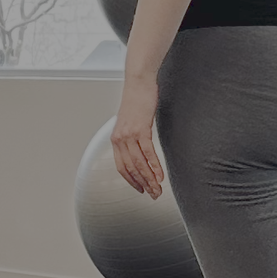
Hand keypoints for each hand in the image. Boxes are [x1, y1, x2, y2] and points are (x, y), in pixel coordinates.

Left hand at [112, 77, 165, 200]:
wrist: (138, 82)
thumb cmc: (136, 100)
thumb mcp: (130, 122)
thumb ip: (132, 136)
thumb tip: (139, 147)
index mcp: (116, 139)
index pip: (122, 167)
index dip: (131, 181)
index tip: (140, 189)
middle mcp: (120, 138)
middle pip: (131, 168)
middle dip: (143, 184)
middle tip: (153, 194)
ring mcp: (130, 134)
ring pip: (139, 163)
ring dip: (149, 179)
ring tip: (158, 189)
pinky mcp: (141, 129)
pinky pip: (147, 152)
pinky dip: (154, 166)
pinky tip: (160, 175)